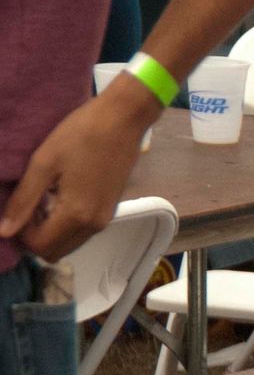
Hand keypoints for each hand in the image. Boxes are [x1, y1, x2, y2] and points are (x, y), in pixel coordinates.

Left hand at [0, 79, 156, 260]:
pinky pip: (81, 232)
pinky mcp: (109, 212)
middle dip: (34, 237)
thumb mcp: (43, 164)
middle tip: (24, 207)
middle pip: (56, 252)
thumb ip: (23, 201)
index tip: (13, 208)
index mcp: (75, 215)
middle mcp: (93, 226)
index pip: (40, 246)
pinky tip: (58, 196)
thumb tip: (4, 232)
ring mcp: (104, 221)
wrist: (122, 122)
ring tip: (40, 200)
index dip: (20, 234)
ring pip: (69, 244)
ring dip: (50, 231)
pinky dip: (64, 224)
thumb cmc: (79, 135)